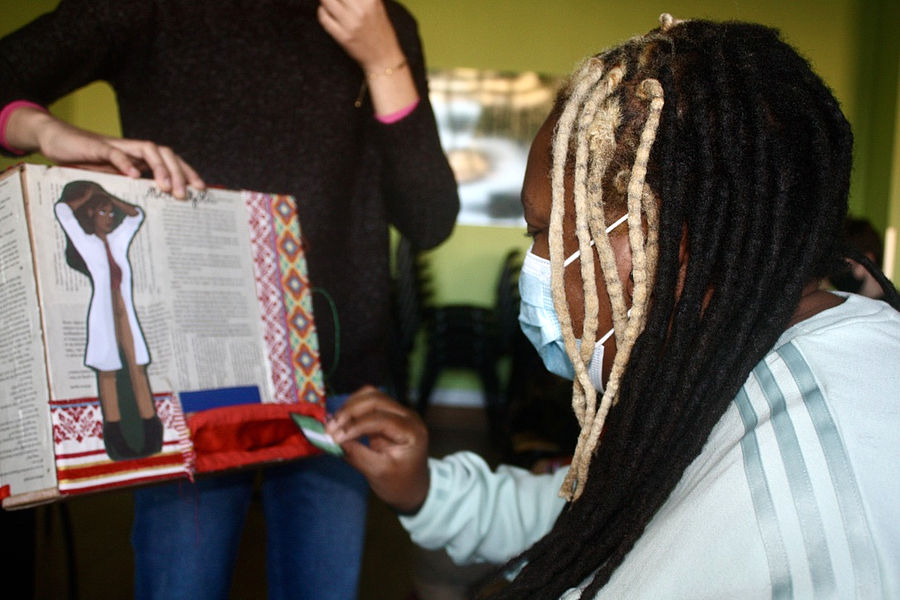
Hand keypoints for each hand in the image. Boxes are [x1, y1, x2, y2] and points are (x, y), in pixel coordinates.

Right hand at [7, 106, 203, 198]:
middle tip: (184, 195)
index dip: (188, 173)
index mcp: (141, 159)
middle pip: (166, 154)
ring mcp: (118, 146)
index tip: (201, 191)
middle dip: (179, 174)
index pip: (172, 162)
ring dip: (159, 168)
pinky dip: (125, 162)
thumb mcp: (113, 180)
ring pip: (148, 150)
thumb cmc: (87, 163)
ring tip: (166, 187)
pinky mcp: (98, 146)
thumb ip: (131, 190)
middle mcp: (134, 150)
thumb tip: (153, 213)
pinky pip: (115, 152)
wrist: (57, 142)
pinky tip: (134, 175)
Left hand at [317, 0, 403, 71]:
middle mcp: (361, 10)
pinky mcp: (343, 36)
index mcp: (371, 0)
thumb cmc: (381, 32)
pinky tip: (326, 12)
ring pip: (326, 1)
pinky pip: (324, 18)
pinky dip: (322, 12)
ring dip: (325, 0)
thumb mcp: (377, 7)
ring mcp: (351, 23)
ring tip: (328, 3)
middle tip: (334, 1)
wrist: (384, 58)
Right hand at [327, 386, 429, 512]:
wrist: (412, 488)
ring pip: (370, 396)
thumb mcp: (378, 473)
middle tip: (330, 428)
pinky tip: (340, 421)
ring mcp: (399, 412)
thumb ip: (357, 455)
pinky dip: (352, 409)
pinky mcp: (388, 414)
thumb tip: (334, 440)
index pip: (381, 419)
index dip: (355, 425)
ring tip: (332, 424)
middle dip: (349, 411)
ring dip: (349, 407)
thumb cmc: (398, 483)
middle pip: (376, 400)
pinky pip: (368, 403)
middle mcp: (408, 416)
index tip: (334, 437)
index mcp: (412, 431)